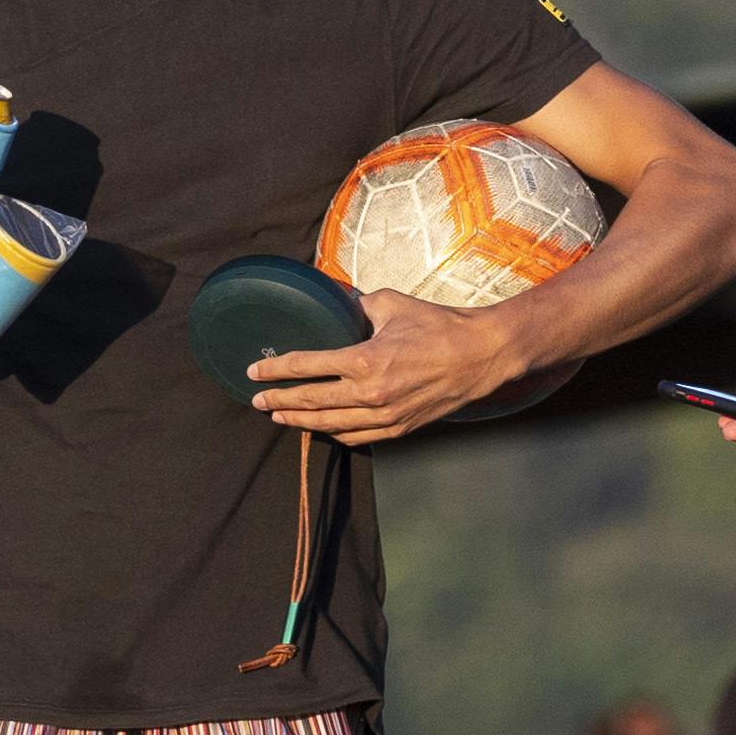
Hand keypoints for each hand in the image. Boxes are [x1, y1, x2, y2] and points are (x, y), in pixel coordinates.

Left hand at [245, 291, 539, 447]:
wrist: (481, 356)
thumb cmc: (438, 326)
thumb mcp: (391, 304)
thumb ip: (356, 303)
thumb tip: (332, 297)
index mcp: (364, 360)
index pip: (306, 367)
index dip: (275, 371)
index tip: (254, 372)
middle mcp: (370, 394)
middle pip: (310, 403)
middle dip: (278, 402)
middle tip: (256, 401)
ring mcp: (384, 417)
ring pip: (329, 425)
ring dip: (300, 422)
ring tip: (279, 417)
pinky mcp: (399, 429)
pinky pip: (356, 438)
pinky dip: (333, 434)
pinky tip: (320, 428)